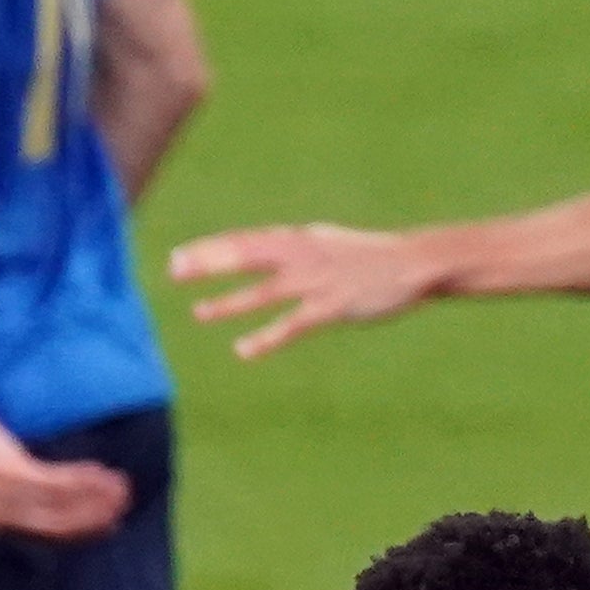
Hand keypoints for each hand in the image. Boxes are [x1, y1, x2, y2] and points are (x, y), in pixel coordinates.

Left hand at [0, 395, 131, 542]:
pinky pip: (54, 482)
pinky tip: (100, 471)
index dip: (85, 530)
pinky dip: (81, 479)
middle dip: (96, 516)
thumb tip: (61, 494)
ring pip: (62, 505)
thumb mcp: (0, 476)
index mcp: (0, 524)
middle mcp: (2, 518)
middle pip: (61, 525)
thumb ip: (25, 491)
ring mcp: (4, 498)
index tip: (111, 523)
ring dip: (96, 497)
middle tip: (124, 505)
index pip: (52, 536)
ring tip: (121, 488)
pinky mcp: (9, 474)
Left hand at [169, 223, 440, 359]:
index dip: (211, 248)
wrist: (416, 263)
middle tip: (173, 270)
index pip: (246, 240)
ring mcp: (317, 281)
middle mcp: (303, 255)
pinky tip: (242, 351)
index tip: (179, 254)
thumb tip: (270, 251)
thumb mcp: (329, 244)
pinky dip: (265, 337)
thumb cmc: (373, 257)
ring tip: (199, 313)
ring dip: (229, 302)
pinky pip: (291, 325)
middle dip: (208, 263)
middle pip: (246, 256)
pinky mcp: (332, 307)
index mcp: (300, 238)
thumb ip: (298, 248)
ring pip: (263, 291)